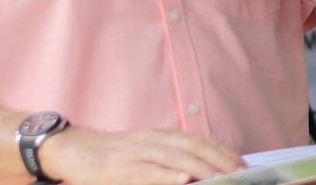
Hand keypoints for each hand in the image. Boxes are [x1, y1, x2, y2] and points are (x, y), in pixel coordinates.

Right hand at [40, 125, 245, 184]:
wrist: (73, 150)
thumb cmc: (111, 157)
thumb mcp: (144, 152)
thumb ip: (168, 160)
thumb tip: (194, 173)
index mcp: (161, 136)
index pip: (199, 140)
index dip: (222, 151)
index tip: (242, 164)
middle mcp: (153, 140)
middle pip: (194, 146)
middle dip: (220, 159)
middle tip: (241, 173)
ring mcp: (137, 152)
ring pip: (176, 157)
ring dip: (202, 168)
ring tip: (222, 177)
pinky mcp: (120, 167)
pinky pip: (147, 171)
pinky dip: (167, 175)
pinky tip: (183, 179)